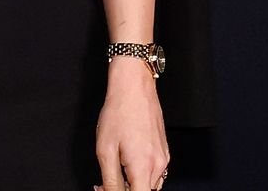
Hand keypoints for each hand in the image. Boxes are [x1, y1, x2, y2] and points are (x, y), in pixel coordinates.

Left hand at [93, 58, 169, 190]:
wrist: (134, 88)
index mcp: (143, 167)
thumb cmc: (119, 112)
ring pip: (150, 185)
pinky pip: (154, 173)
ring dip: (133, 184)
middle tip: (103, 182)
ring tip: (115, 171)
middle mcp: (158, 165)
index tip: (107, 190)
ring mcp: (163, 158)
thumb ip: (110, 179)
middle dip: (124, 190)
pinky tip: (126, 163)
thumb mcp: (105, 150)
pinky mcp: (164, 151)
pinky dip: (140, 175)